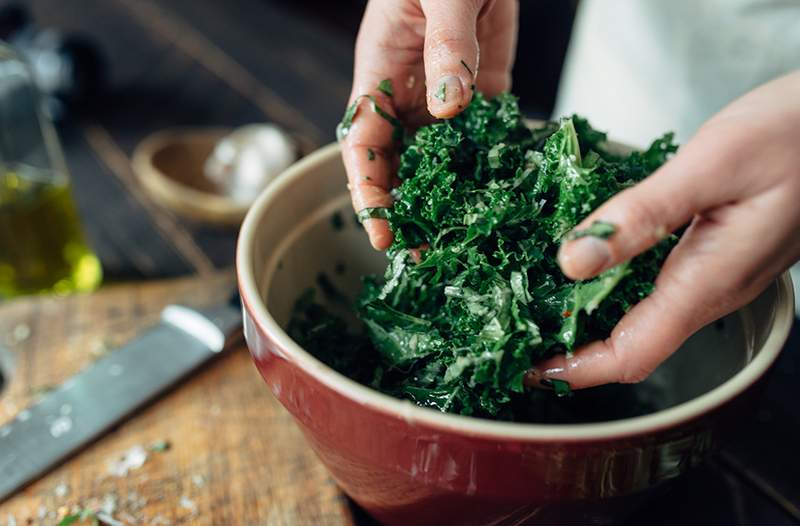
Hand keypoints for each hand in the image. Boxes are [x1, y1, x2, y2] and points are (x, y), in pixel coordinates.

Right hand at [341, 0, 517, 248]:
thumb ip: (446, 48)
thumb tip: (449, 106)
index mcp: (380, 75)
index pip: (362, 145)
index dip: (367, 191)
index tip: (381, 230)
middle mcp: (409, 98)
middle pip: (397, 167)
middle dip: (405, 212)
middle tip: (423, 255)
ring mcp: (447, 100)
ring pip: (439, 163)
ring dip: (446, 202)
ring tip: (462, 242)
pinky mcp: (484, 94)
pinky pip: (482, 140)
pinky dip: (488, 171)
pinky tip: (502, 200)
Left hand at [528, 71, 799, 389]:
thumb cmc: (794, 134)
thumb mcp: (710, 166)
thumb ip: (642, 216)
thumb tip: (573, 261)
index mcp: (707, 280)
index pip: (634, 353)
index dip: (579, 368)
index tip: (531, 368)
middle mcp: (711, 289)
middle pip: (633, 343)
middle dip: (574, 348)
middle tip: (521, 333)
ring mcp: (717, 274)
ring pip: (644, 318)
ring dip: (589, 319)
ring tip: (538, 304)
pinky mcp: (716, 253)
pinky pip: (657, 287)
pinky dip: (613, 286)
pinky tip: (589, 262)